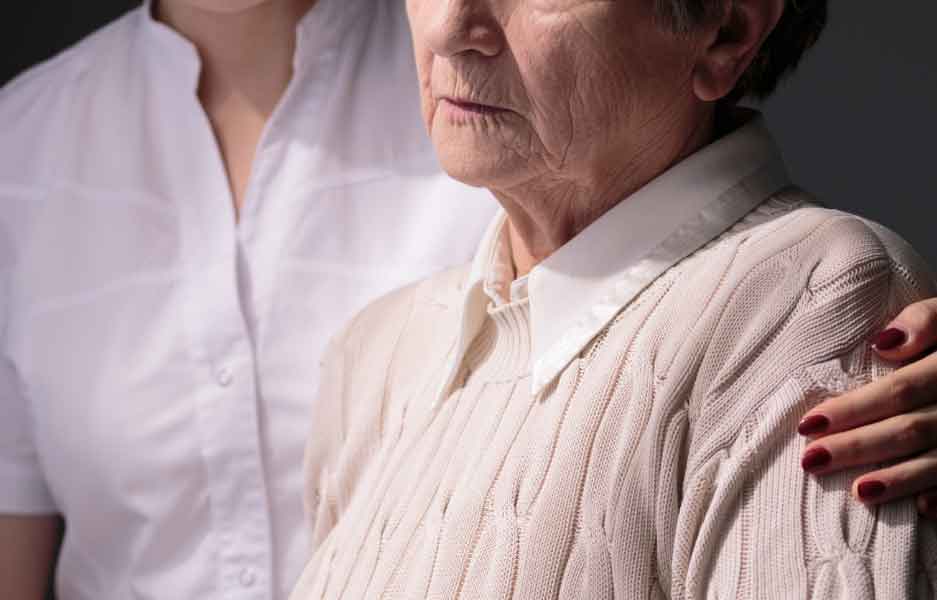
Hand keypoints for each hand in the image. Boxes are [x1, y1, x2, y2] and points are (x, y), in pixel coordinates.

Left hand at [797, 298, 936, 516]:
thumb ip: (923, 320)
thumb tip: (883, 343)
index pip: (899, 390)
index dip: (854, 408)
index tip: (808, 424)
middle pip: (911, 429)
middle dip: (859, 447)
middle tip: (812, 461)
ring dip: (899, 480)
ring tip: (858, 491)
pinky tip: (922, 509)